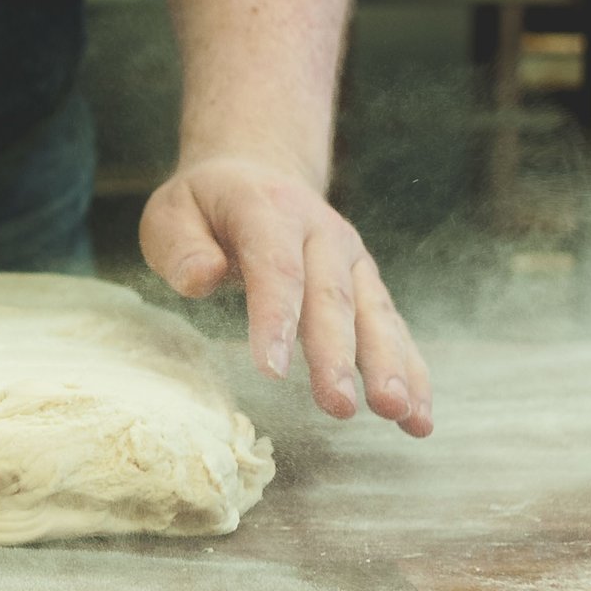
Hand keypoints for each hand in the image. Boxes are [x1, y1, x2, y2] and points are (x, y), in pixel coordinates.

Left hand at [141, 154, 432, 436]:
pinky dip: (411, 371)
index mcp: (269, 208)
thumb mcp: (172, 213)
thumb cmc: (207, 207)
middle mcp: (321, 231)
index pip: (275, 265)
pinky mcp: (367, 285)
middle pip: (331, 297)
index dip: (275, 317)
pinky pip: (393, 328)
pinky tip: (418, 416)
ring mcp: (351, 259)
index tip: (272, 369)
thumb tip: (201, 277)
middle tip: (338, 405)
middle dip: (336, 354)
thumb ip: (180, 246)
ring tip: (396, 412)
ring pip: (374, 313)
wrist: (258, 174)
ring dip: (388, 365)